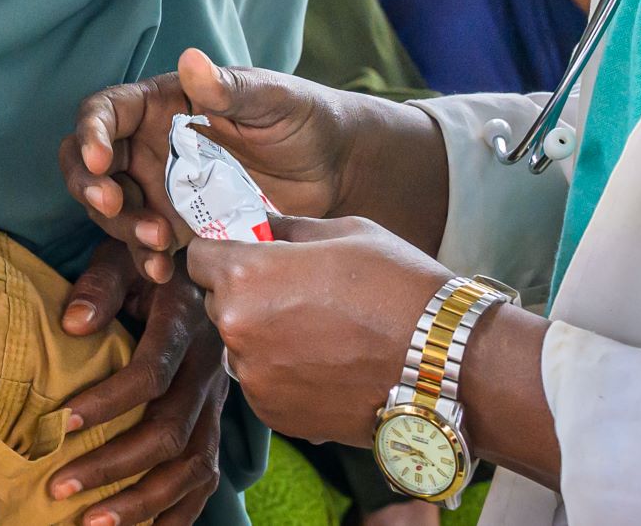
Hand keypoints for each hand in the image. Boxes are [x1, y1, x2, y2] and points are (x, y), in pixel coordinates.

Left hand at [49, 249, 227, 525]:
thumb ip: (100, 286)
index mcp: (186, 323)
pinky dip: (179, 512)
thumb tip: (70, 326)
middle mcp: (208, 367)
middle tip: (57, 488)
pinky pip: (207, 475)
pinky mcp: (217, 421)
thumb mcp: (124, 255)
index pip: (150, 374)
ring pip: (191, 465)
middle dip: (112, 466)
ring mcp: (216, 400)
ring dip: (142, 502)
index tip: (57, 425)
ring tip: (90, 523)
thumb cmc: (148, 259)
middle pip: (169, 432)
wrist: (203, 265)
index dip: (105, 404)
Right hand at [62, 47, 361, 281]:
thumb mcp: (271, 98)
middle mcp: (151, 146)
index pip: (105, 112)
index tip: (100, 160)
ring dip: (121, 226)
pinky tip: (163, 269)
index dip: (91, 133)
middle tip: (111, 203)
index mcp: (162, 104)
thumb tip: (191, 60)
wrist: (335, 170)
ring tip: (157, 240)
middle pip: (91, 165)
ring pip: (112, 210)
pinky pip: (146, 246)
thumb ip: (228, 88)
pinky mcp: (180, 227)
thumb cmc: (301, 117)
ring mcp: (162, 189)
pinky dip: (145, 259)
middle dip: (90, 185)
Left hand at [186, 215, 450, 446]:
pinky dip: (283, 372)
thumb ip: (286, 230)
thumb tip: (259, 225)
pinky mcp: (276, 415)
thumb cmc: (398, 285)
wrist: (442, 362)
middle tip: (294, 290)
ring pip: (240, 345)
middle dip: (245, 293)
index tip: (245, 252)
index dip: (221, 251)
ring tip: (320, 329)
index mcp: (246, 276)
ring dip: (264, 334)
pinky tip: (328, 361)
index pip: (198, 256)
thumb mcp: (342, 232)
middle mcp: (237, 331)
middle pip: (218, 303)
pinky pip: (263, 382)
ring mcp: (255, 379)